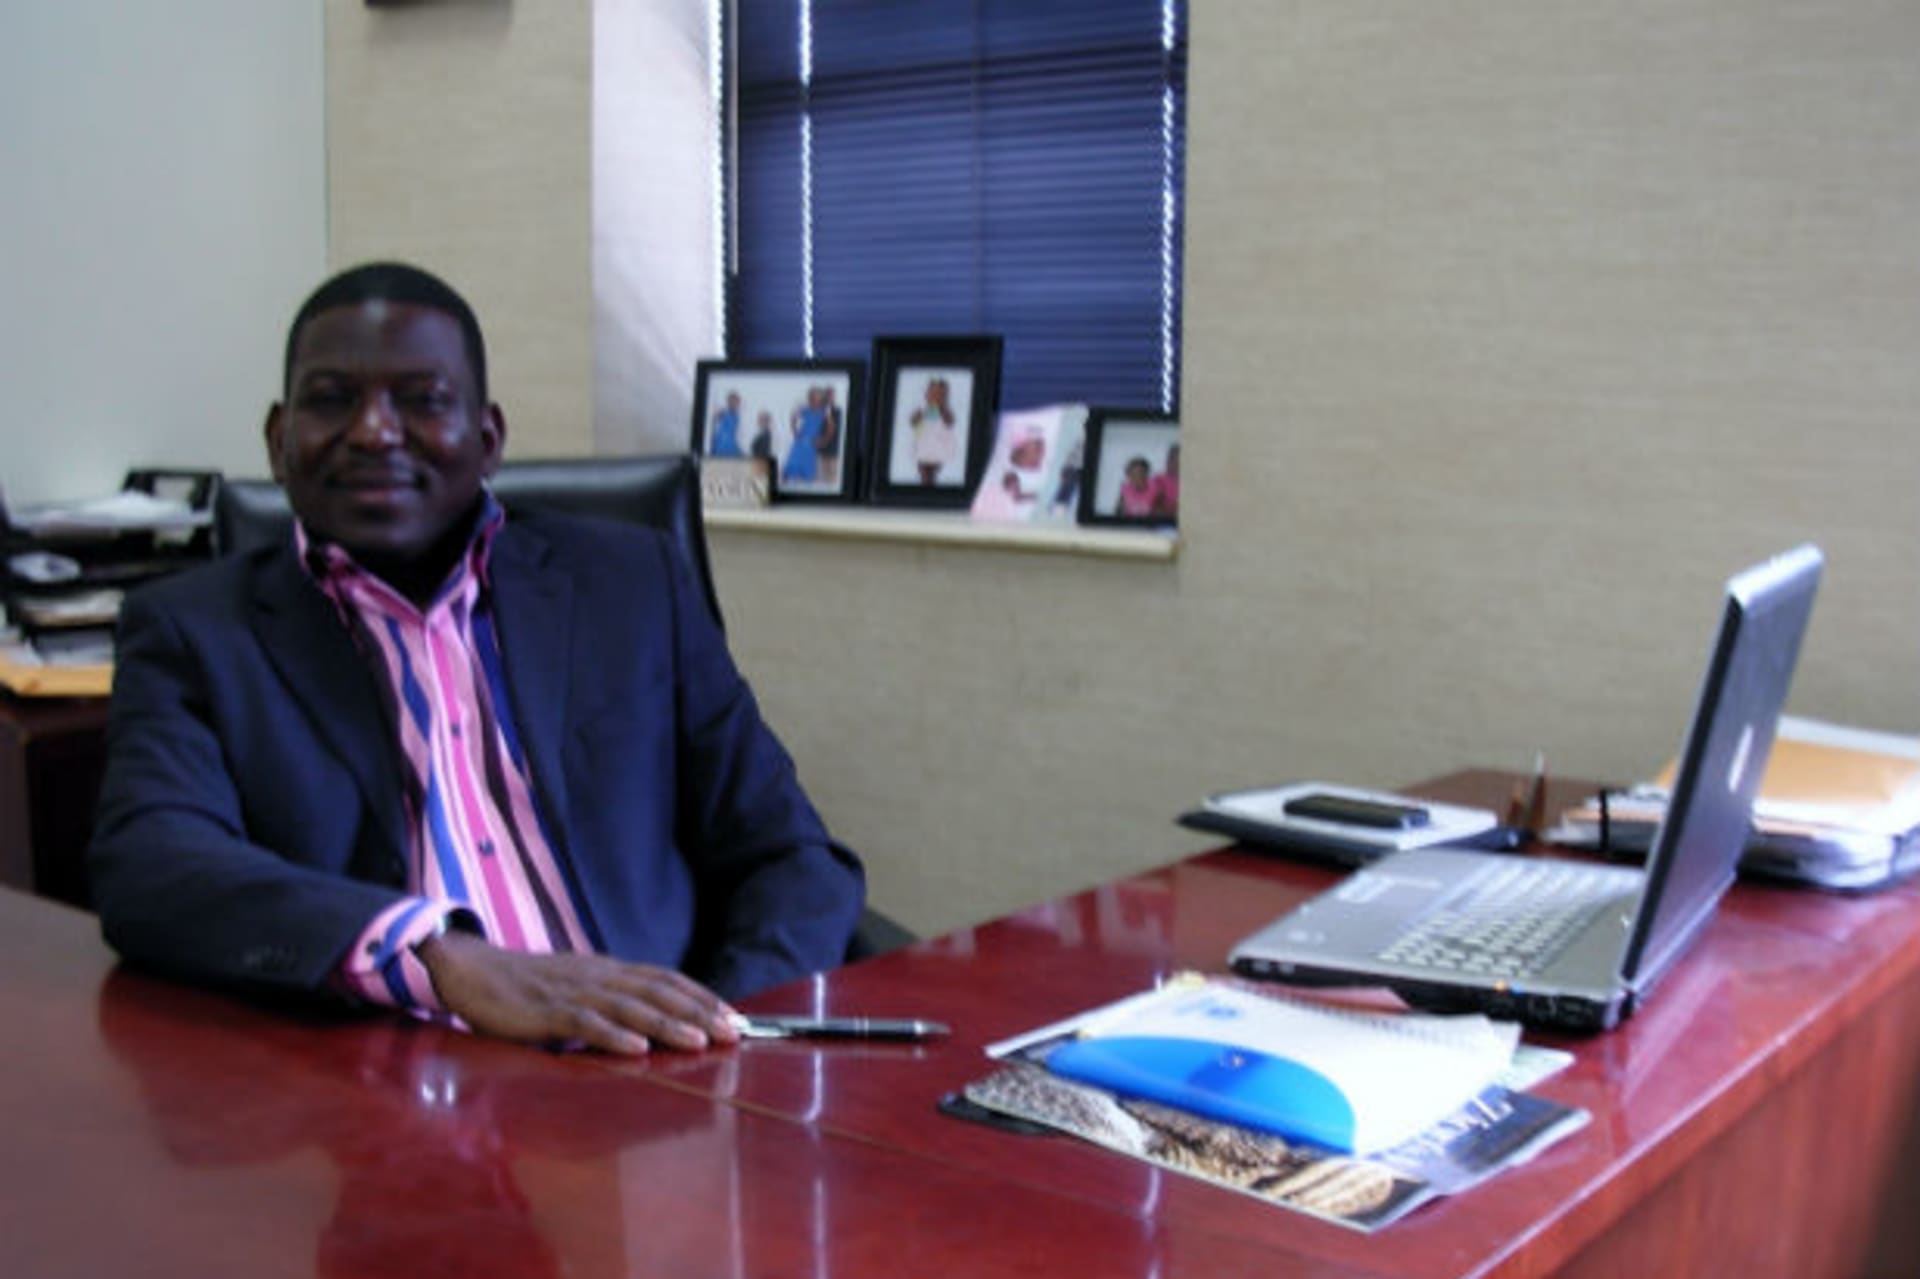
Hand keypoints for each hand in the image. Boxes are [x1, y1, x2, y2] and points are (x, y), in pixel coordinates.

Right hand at [417, 931, 742, 1055]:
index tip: (732, 1016)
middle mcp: (597, 976)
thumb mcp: (576, 987)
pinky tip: (637, 1048)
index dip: (699, 996)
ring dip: (667, 1024)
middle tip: (733, 1031)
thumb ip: (608, 1000)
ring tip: (699, 1040)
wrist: (470, 969)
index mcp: (606, 970)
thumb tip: (649, 1021)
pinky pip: (584, 1023)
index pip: (664, 979)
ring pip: (628, 1007)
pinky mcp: (545, 1011)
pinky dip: (613, 1035)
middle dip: (697, 1011)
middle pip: (657, 991)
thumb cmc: (526, 986)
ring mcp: (572, 991)